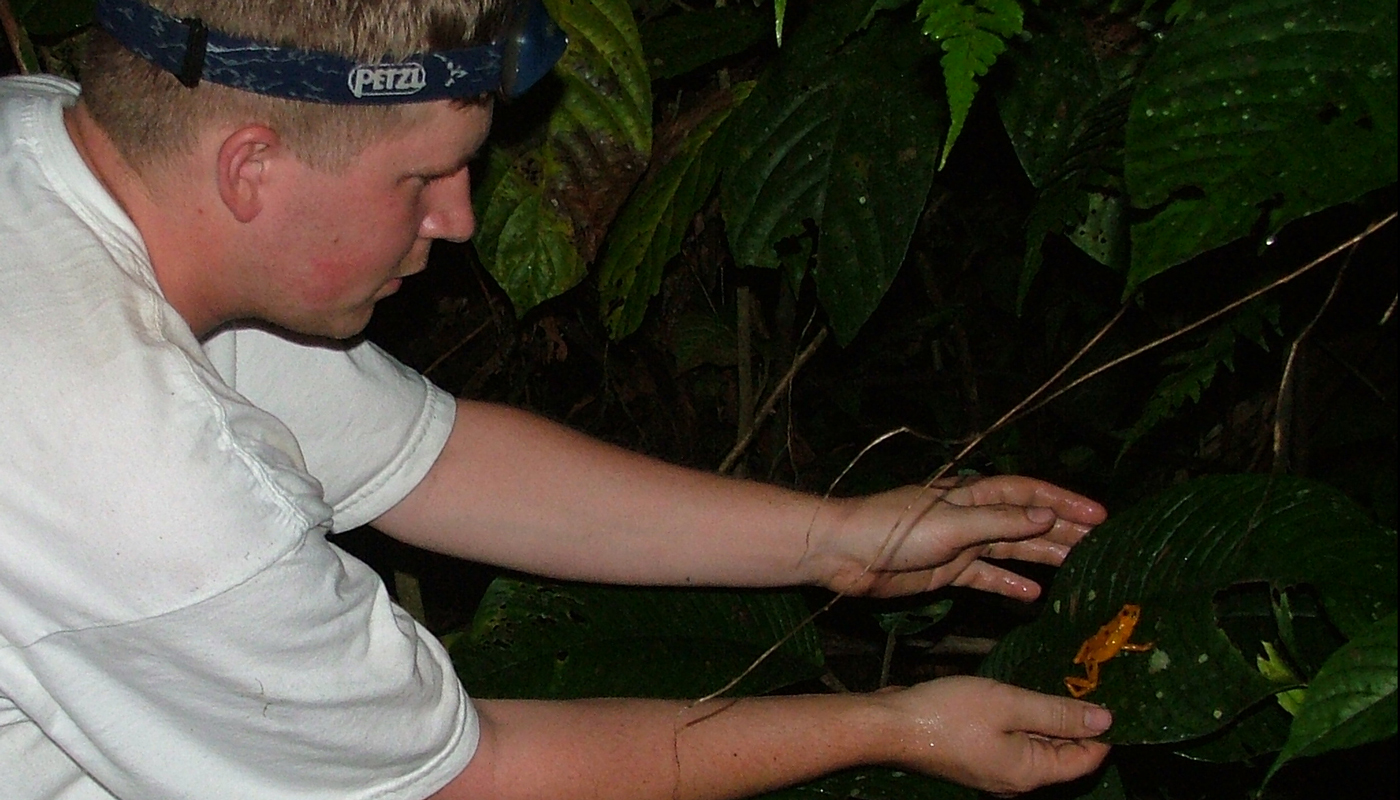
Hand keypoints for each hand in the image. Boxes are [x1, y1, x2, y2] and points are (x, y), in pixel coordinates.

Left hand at [812, 476, 1106, 598]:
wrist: (845, 553)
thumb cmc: (893, 528)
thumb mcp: (951, 523)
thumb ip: (999, 522)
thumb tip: (1044, 515)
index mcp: (971, 495)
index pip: (1028, 494)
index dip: (1063, 502)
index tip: (1098, 516)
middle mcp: (970, 516)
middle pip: (1025, 522)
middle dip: (1062, 531)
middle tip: (1100, 545)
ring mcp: (959, 544)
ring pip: (1011, 550)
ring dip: (1043, 557)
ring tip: (1077, 567)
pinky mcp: (946, 570)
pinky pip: (986, 576)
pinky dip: (1009, 583)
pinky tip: (1033, 593)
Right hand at [875, 676, 1112, 794]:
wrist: (891, 726)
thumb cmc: (950, 713)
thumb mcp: (1008, 704)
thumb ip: (1058, 713)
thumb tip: (1105, 719)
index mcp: (1030, 773)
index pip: (1086, 760)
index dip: (1101, 730)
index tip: (1107, 695)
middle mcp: (1017, 782)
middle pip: (1063, 756)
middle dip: (1077, 724)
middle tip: (1083, 683)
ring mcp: (996, 774)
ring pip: (1039, 750)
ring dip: (1050, 722)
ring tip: (1055, 687)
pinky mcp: (979, 762)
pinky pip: (1016, 746)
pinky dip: (1025, 725)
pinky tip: (1021, 700)